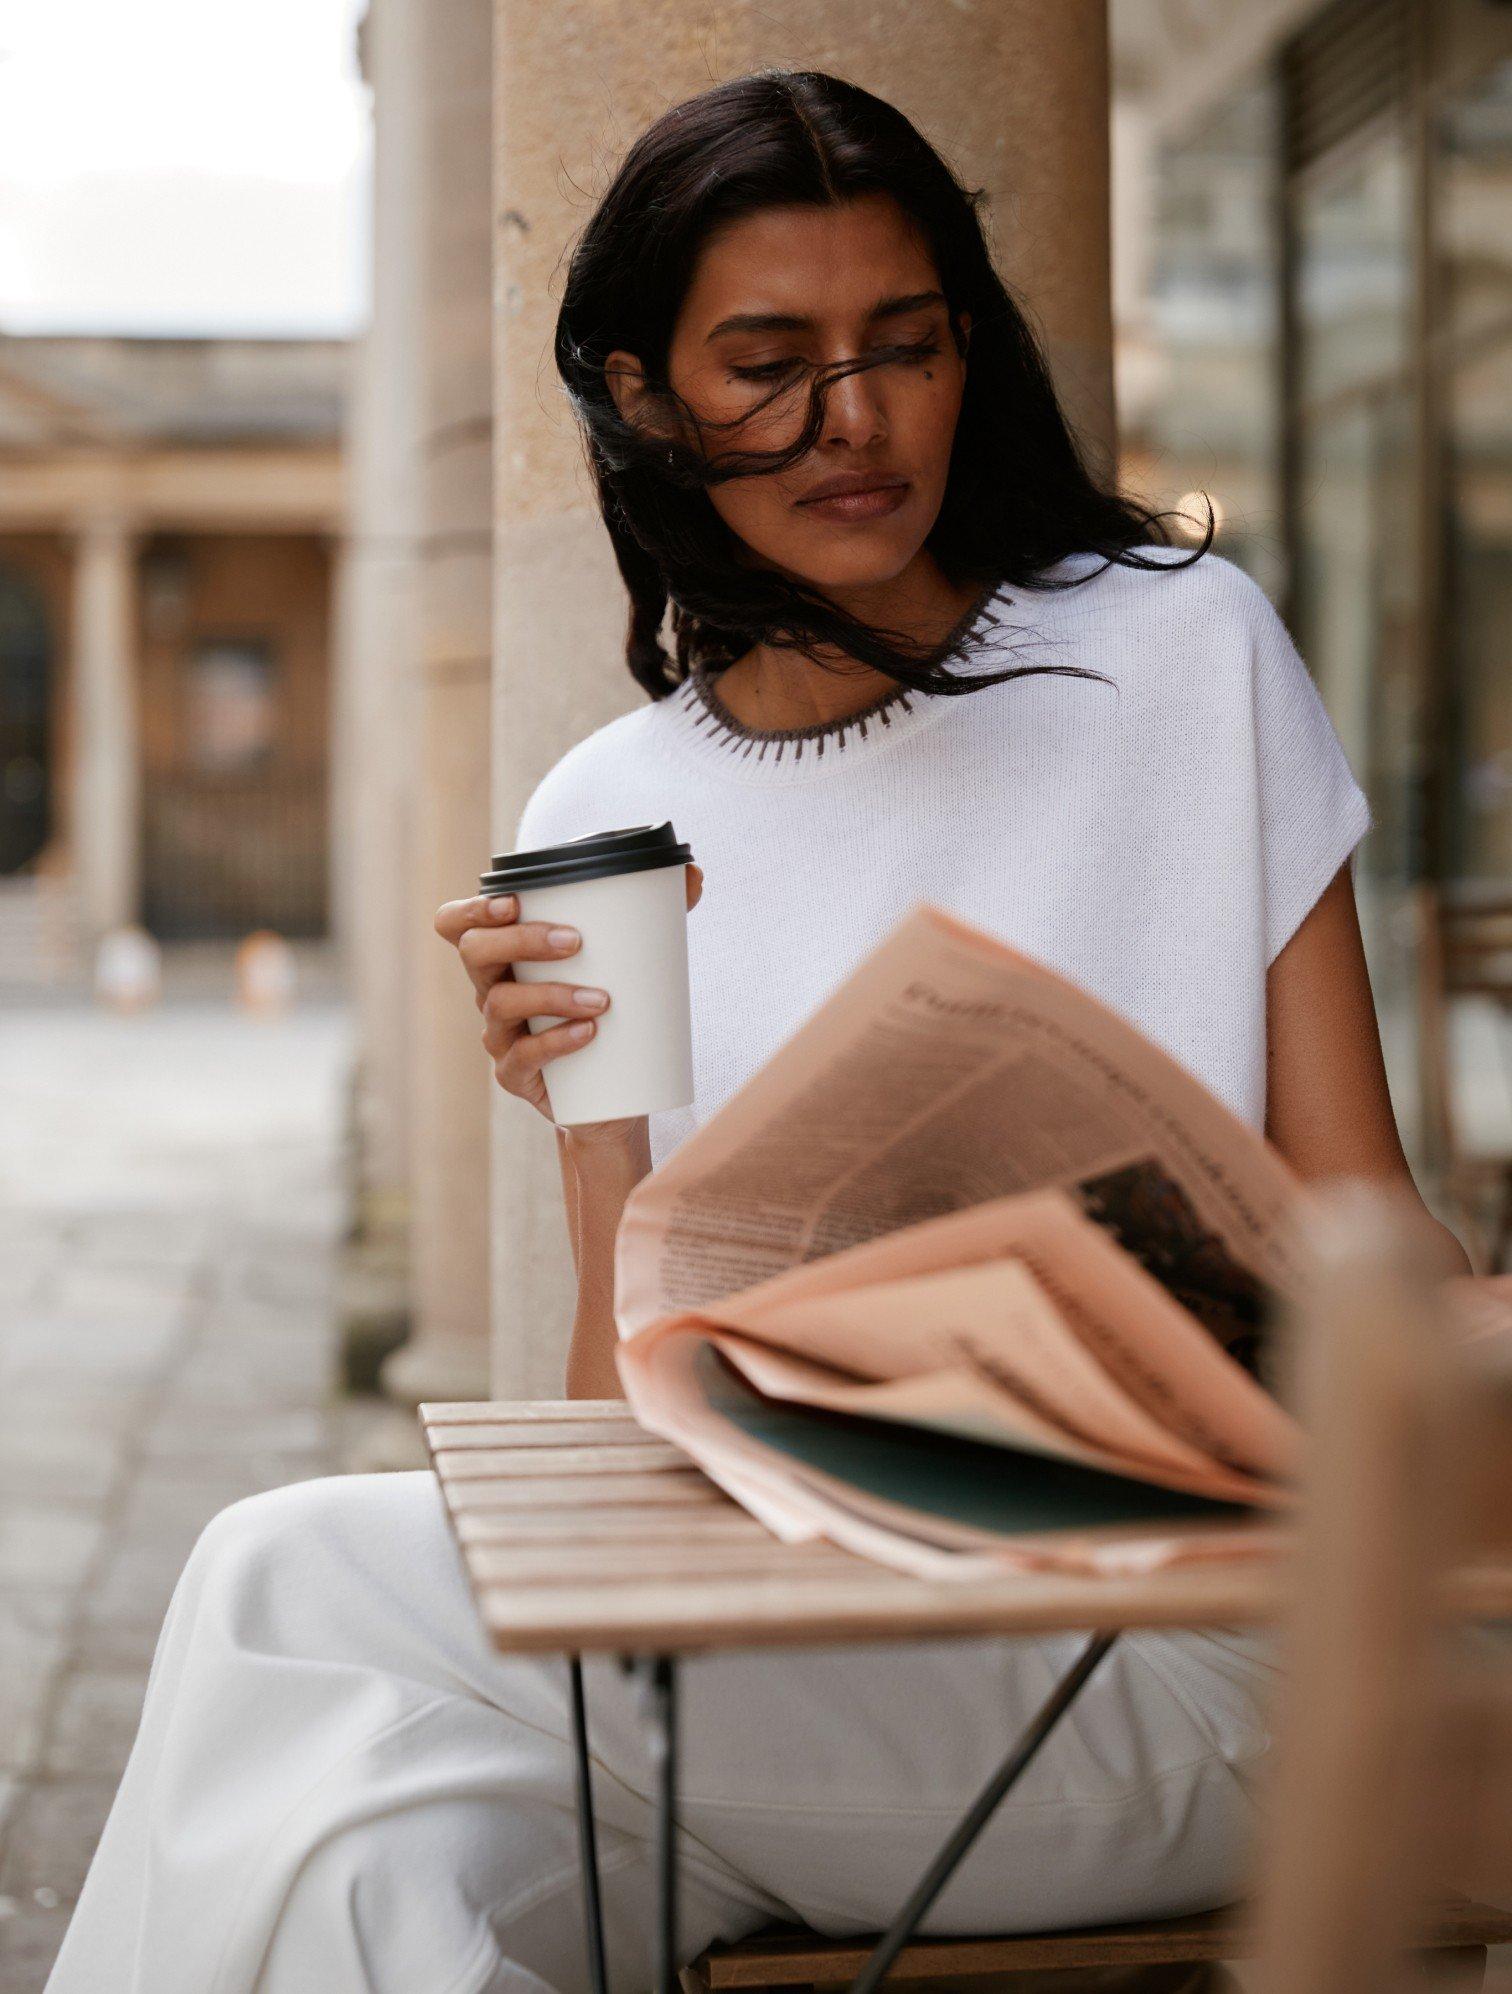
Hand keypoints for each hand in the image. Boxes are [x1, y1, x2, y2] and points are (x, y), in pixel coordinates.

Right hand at [433, 863, 703, 1131]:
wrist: (613, 1095)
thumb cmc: (610, 1012)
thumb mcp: (628, 962)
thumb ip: (659, 913)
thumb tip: (693, 872)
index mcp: (505, 956)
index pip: (458, 925)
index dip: (472, 909)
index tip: (513, 901)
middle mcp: (492, 991)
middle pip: (475, 953)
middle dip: (521, 940)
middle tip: (575, 941)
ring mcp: (500, 1035)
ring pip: (500, 1003)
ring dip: (550, 994)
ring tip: (601, 999)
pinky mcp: (516, 1075)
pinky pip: (523, 1057)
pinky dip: (556, 1042)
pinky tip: (588, 1034)